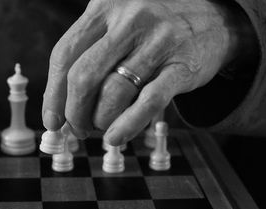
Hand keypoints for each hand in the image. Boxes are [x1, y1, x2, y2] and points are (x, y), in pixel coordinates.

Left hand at [42, 0, 247, 144]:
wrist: (214, 20)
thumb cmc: (153, 30)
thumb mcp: (117, 26)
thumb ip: (89, 58)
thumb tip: (60, 110)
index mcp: (105, 6)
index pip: (65, 54)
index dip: (53, 93)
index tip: (52, 119)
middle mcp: (129, 19)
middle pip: (83, 76)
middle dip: (74, 112)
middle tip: (78, 128)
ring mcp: (158, 41)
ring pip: (113, 93)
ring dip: (101, 121)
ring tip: (102, 128)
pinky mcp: (182, 66)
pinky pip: (148, 103)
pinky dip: (127, 125)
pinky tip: (116, 138)